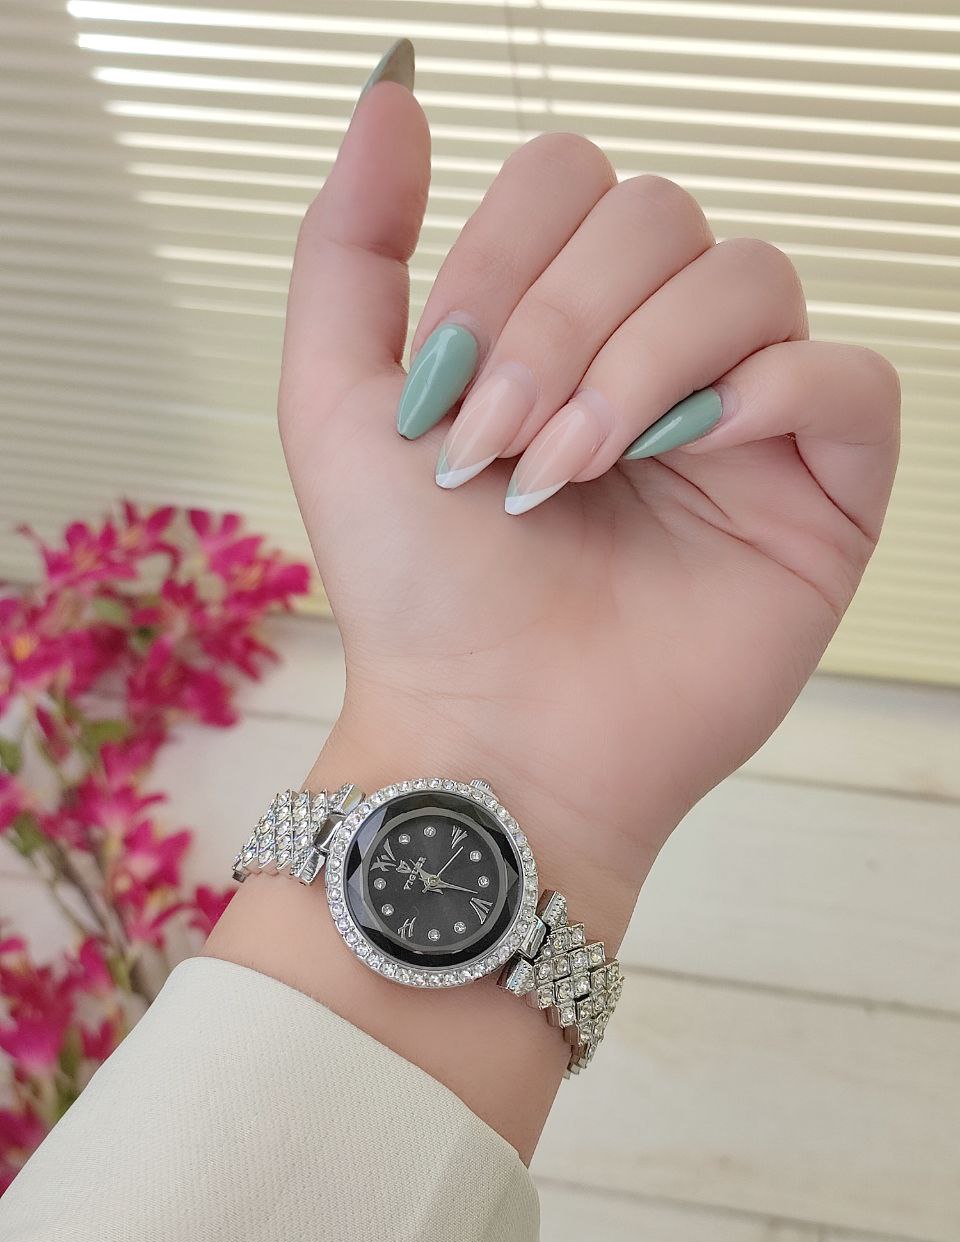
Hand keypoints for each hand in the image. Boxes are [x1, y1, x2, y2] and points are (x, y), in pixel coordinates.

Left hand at [279, 83, 898, 943]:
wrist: (489, 732)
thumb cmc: (418, 590)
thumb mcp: (337, 402)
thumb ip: (350, 245)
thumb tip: (392, 93)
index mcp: (560, 324)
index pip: (574, 183)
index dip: (504, 260)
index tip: (444, 392)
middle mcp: (657, 355)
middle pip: (660, 217)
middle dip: (561, 322)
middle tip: (503, 447)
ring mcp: (744, 424)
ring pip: (748, 278)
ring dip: (641, 364)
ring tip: (576, 472)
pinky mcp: (819, 495)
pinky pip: (850, 379)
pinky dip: (773, 389)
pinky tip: (694, 450)